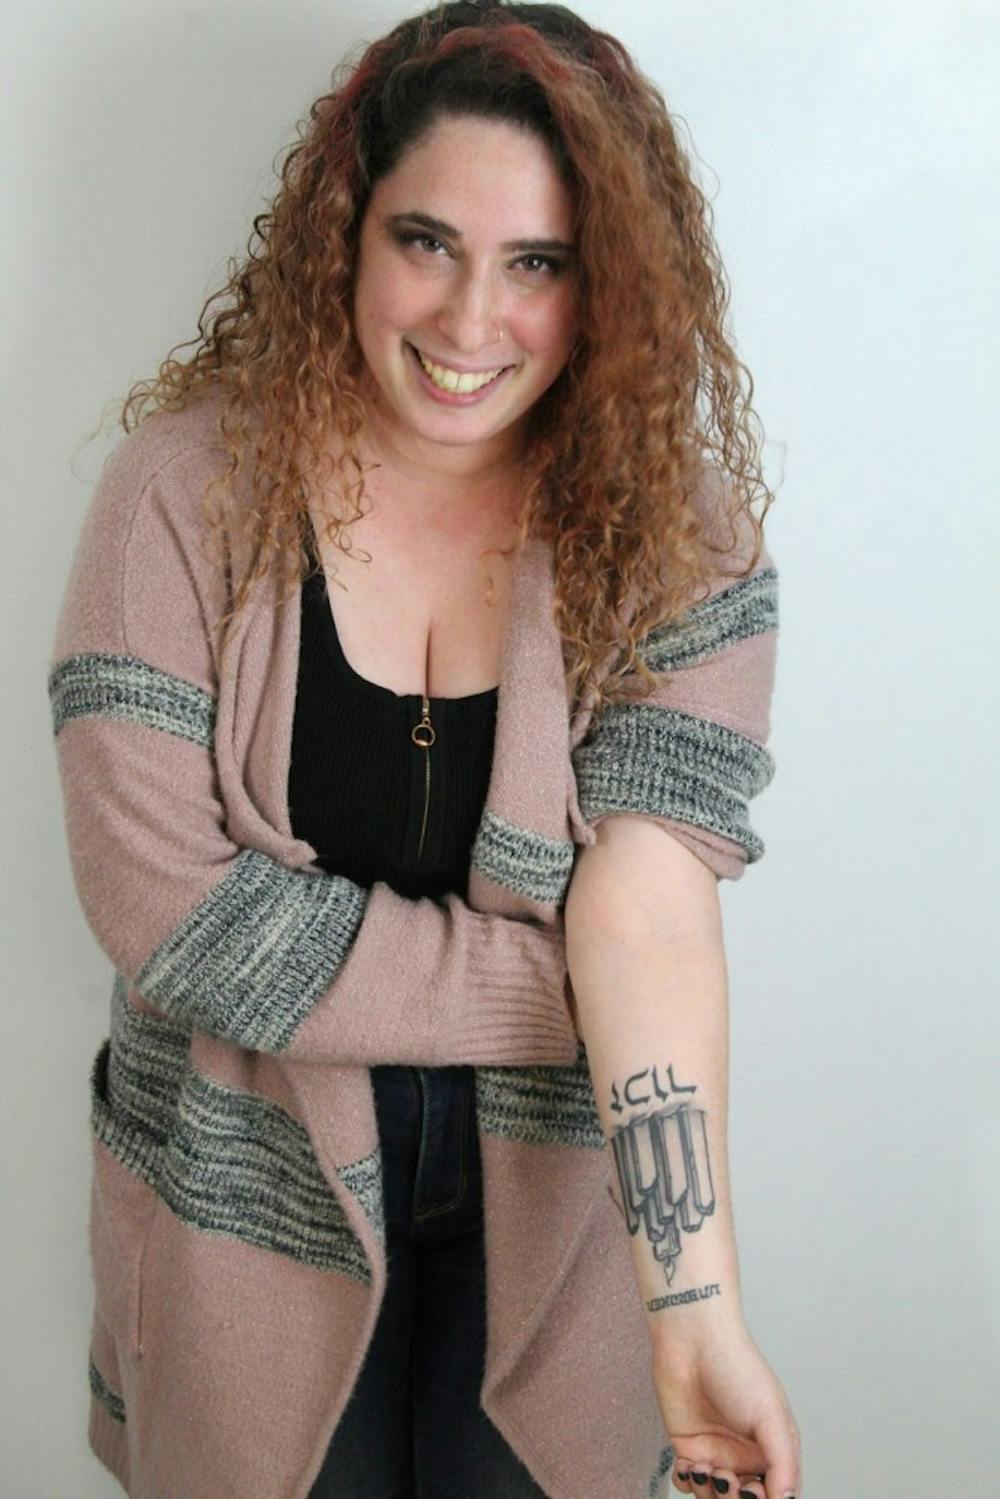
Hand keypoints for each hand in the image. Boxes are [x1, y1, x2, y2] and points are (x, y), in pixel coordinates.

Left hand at [652, 1322, 801, 1498]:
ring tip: (706, 1468)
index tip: (753, 1490)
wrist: (692, 1339)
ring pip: (714, 1497)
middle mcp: (745, 1455)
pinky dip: (687, 1483)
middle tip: (728, 1478)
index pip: (776, 1494)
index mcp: (772, 1449)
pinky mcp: (687, 1447)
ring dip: (709, 1493)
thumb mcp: (770, 1414)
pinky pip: (687, 1483)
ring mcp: (715, 1452)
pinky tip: (688, 1464)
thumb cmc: (737, 1366)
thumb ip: (782, 1462)